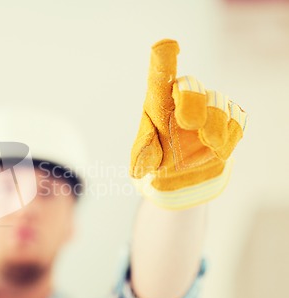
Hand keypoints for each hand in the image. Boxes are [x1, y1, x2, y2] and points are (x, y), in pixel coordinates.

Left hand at [130, 39, 246, 208]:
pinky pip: (236, 120)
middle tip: (189, 124)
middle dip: (193, 102)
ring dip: (214, 127)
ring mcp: (209, 107)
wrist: (184, 172)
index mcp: (159, 101)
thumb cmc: (159, 154)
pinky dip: (229, 136)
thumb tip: (141, 164)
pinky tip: (218, 148)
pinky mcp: (230, 120)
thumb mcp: (145, 159)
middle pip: (192, 87)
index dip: (164, 59)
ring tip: (208, 144)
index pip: (160, 76)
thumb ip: (143, 157)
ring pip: (218, 105)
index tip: (167, 46)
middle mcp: (184, 98)